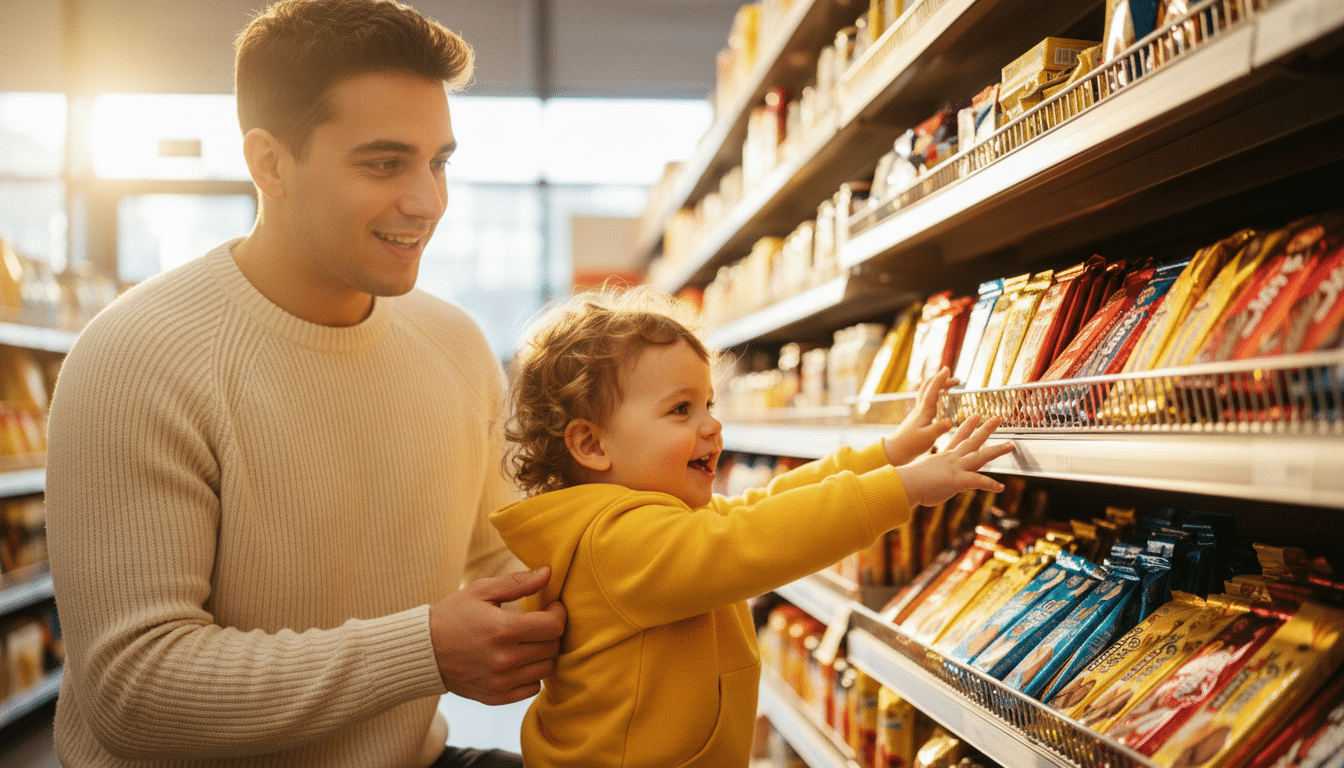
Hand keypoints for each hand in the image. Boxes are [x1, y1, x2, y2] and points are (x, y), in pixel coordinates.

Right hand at [429, 566, 566, 704]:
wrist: (424, 651)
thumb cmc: (453, 615)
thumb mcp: (481, 590)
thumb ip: (517, 582)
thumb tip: (548, 572)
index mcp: (502, 629)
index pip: (553, 627)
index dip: (558, 614)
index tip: (552, 607)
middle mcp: (504, 659)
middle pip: (552, 647)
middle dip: (550, 632)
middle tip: (538, 623)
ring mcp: (500, 681)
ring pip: (546, 669)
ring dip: (542, 653)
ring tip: (528, 641)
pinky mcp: (496, 697)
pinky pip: (532, 688)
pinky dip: (531, 674)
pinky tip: (518, 661)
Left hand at [883, 367, 956, 465]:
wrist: (895, 450)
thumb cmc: (911, 445)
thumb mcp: (927, 438)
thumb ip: (939, 429)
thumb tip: (950, 421)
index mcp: (923, 412)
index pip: (932, 392)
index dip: (940, 380)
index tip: (946, 369)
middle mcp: (920, 409)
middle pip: (927, 388)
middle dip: (939, 379)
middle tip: (951, 375)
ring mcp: (917, 412)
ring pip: (925, 393)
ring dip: (935, 385)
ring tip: (947, 384)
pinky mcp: (917, 417)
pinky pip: (925, 400)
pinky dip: (932, 394)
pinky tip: (938, 399)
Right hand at [895, 414, 1013, 506]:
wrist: (905, 484)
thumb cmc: (910, 481)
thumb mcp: (923, 473)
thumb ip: (931, 474)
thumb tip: (929, 479)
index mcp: (944, 457)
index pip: (958, 438)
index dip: (968, 426)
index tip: (976, 416)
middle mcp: (952, 459)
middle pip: (972, 441)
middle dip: (985, 429)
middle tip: (997, 418)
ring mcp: (956, 468)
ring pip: (980, 456)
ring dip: (996, 450)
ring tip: (1010, 446)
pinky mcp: (958, 480)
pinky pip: (978, 481)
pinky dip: (990, 484)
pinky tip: (1001, 487)